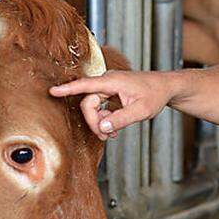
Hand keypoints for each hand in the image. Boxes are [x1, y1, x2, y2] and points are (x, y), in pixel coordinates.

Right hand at [49, 70, 175, 140]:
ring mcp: (109, 87)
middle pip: (88, 103)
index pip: (86, 85)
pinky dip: (104, 118)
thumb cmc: (155, 95)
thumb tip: (102, 127)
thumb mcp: (141, 111)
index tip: (52, 91)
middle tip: (106, 136)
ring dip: (99, 122)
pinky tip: (113, 128)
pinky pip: (100, 106)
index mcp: (112, 81)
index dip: (68, 89)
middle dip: (94, 121)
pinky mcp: (111, 93)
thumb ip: (120, 119)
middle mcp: (108, 82)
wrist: (166, 87)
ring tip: (112, 134)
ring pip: (93, 106)